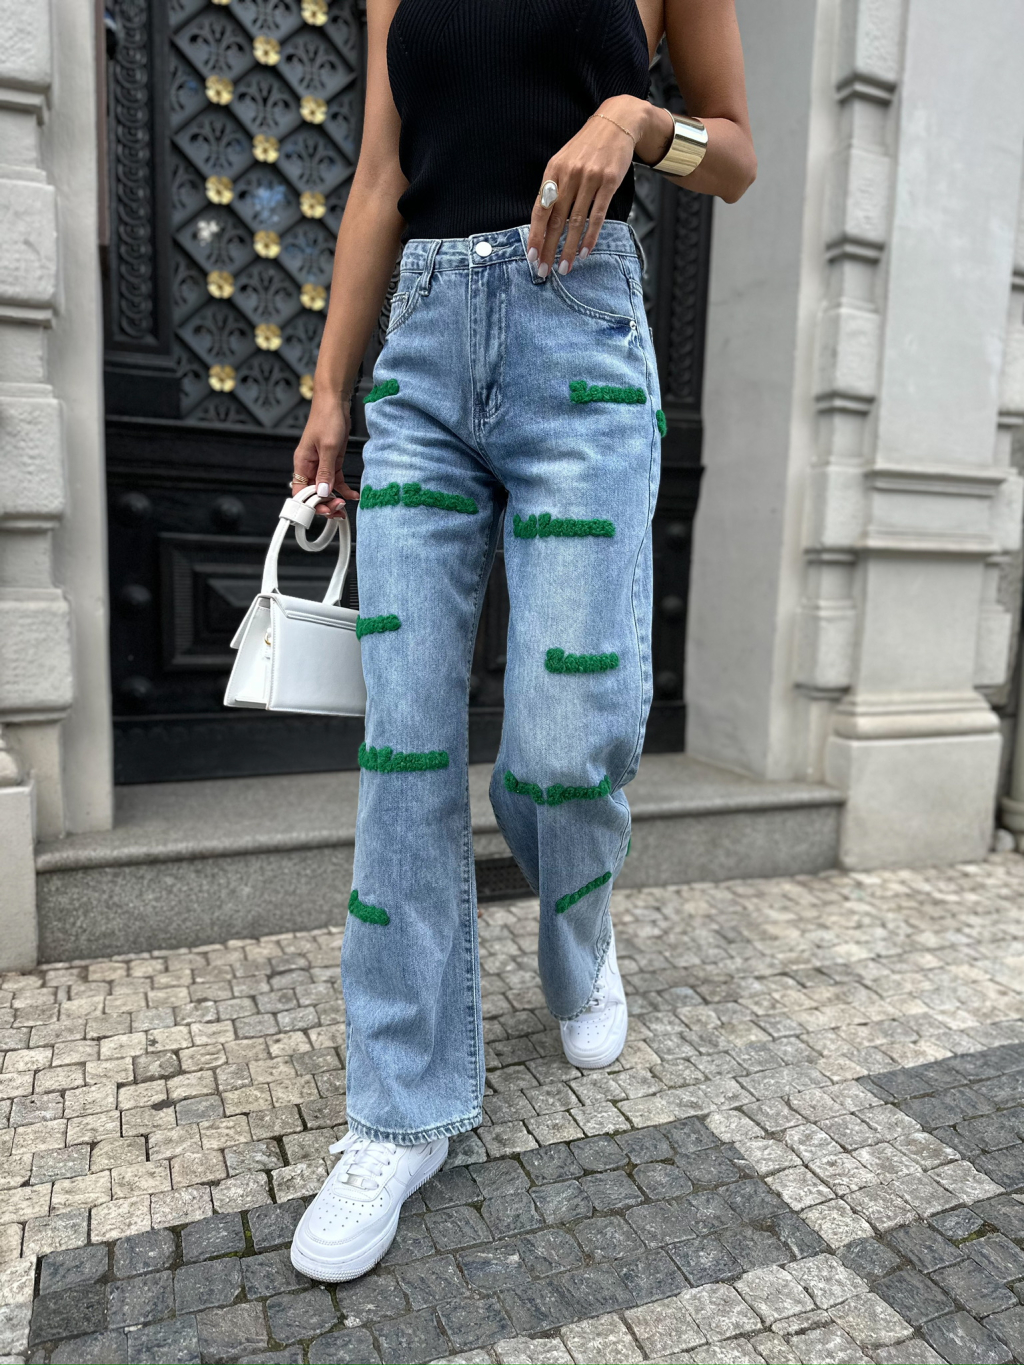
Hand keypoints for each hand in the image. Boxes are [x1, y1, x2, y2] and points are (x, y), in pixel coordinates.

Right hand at [291, 390, 358, 517]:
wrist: (335, 402)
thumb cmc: (326, 418)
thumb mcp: (328, 447)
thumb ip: (325, 471)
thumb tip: (322, 491)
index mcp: (302, 463)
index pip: (300, 492)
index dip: (310, 504)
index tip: (323, 510)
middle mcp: (309, 466)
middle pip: (313, 493)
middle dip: (324, 504)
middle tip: (338, 510)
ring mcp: (321, 465)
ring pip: (325, 489)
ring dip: (334, 499)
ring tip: (344, 506)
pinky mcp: (332, 461)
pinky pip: (335, 480)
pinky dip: (343, 489)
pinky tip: (352, 495)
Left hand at [527, 96, 671, 275]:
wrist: (616, 123)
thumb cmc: (587, 147)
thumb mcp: (564, 161)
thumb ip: (554, 187)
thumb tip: (542, 220)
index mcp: (553, 171)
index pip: (540, 209)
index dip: (535, 235)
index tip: (531, 256)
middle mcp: (569, 175)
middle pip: (556, 220)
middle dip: (548, 248)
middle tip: (544, 271)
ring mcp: (590, 178)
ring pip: (576, 222)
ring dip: (569, 248)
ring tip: (564, 267)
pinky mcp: (609, 182)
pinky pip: (598, 215)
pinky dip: (590, 236)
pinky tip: (584, 252)